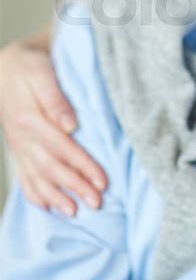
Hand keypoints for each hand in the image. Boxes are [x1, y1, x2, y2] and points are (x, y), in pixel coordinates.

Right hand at [0, 34, 106, 214]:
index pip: (62, 148)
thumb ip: (55, 99)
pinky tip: (47, 207)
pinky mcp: (19, 149)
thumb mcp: (41, 73)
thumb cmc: (30, 67)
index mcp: (30, 120)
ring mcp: (20, 147)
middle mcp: (23, 138)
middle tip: (97, 203)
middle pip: (52, 168)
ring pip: (38, 177)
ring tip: (75, 213)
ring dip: (57, 197)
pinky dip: (35, 194)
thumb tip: (70, 125)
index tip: (103, 181)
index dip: (83, 166)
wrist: (6, 67)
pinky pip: (24, 176)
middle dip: (75, 187)